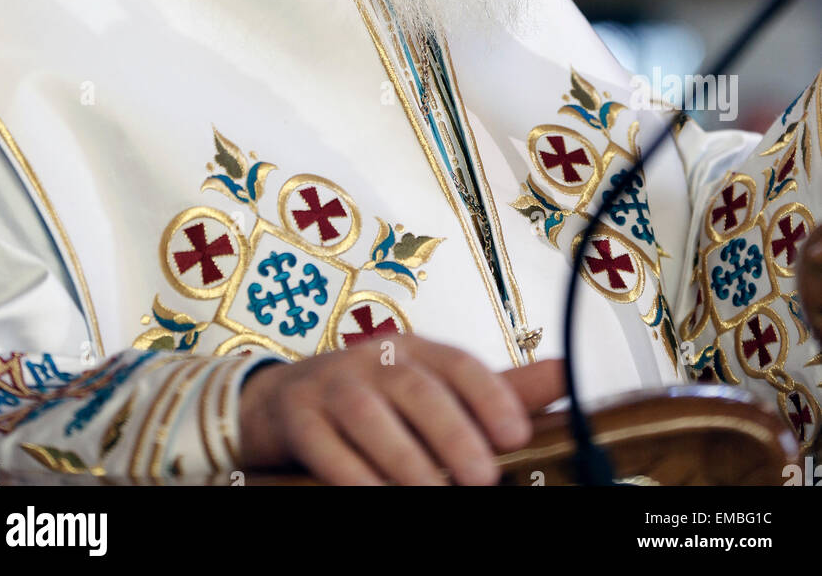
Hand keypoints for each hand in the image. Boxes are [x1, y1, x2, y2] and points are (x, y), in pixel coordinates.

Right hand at [237, 337, 564, 485]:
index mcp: (414, 349)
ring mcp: (331, 385)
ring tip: (434, 494)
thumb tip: (567, 372)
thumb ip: (496, 389)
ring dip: (404, 458)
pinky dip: (352, 475)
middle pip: (415, 387)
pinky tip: (376, 498)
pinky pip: (325, 446)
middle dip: (451, 432)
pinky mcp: (297, 417)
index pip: (457, 362)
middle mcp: (373, 359)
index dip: (489, 394)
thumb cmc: (374, 399)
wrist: (280, 402)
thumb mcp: (432, 389)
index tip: (518, 435)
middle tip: (482, 477)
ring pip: (368, 416)